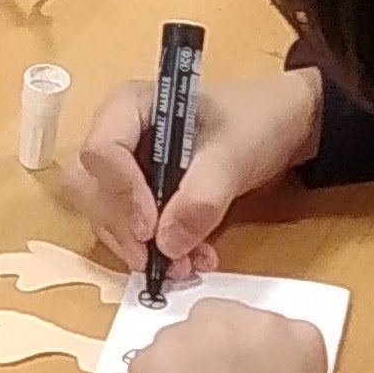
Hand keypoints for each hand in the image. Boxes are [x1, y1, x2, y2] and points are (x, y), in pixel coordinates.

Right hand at [73, 65, 324, 278]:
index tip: (150, 230)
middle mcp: (116, 135)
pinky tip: (190, 259)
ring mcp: (124, 168)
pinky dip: (153, 251)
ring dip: (137, 248)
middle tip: (158, 260)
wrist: (282, 126)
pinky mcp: (138, 196)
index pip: (101, 151)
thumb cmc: (256, 121)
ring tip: (185, 266)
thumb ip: (202, 196)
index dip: (121, 193)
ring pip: (105, 215)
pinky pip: (129, 229)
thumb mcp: (235, 153)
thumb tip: (167, 244)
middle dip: (122, 229)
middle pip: (91, 188)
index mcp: (129, 106)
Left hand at [128, 303, 330, 372]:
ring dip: (183, 362)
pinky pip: (150, 361)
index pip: (274, 330)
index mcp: (299, 337)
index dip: (255, 356)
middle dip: (216, 346)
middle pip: (223, 317)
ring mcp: (197, 332)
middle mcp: (248, 321)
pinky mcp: (155, 353)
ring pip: (182, 335)